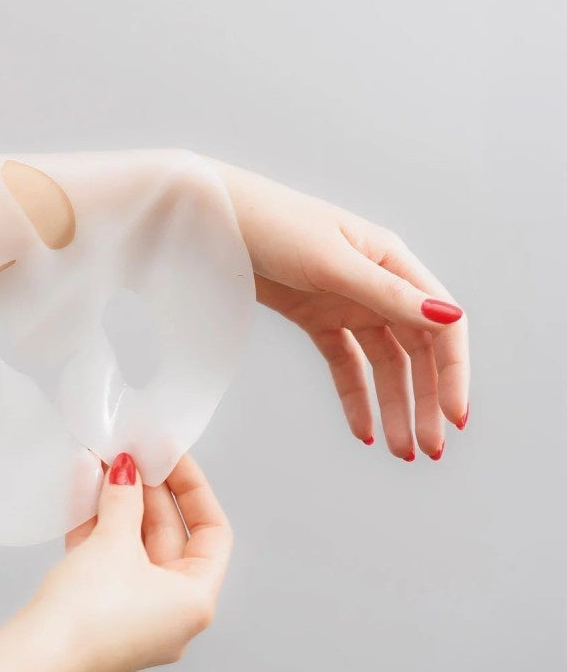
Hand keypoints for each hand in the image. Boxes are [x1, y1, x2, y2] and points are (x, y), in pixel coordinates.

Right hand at [0, 452, 231, 671]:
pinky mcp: (101, 614)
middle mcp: (171, 612)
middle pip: (169, 535)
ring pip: (134, 545)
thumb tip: (127, 469)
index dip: (193, 489)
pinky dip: (98, 526)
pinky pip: (108, 559)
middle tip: (132, 454)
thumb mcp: (114, 541)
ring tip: (104, 463)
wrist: (34, 659)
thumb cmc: (89, 614)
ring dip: (118, 504)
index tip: (172, 457)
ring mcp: (135, 614)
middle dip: (147, 491)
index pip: (211, 532)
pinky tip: (84, 489)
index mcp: (195, 600)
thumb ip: (125, 497)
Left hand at [214, 160, 469, 460]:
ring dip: (394, 407)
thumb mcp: (331, 261)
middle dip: (425, 401)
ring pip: (382, 364)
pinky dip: (355, 396)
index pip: (439, 325)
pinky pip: (344, 364)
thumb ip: (386, 293)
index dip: (453, 372)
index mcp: (393, 263)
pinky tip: (363, 429)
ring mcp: (347, 304)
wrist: (216, 220)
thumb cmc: (274, 225)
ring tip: (399, 451)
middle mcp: (377, 286)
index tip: (454, 416)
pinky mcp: (317, 319)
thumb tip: (448, 318)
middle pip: (415, 352)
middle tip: (428, 450)